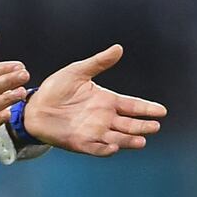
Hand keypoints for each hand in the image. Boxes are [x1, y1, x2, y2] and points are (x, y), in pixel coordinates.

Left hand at [23, 44, 166, 156]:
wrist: (35, 107)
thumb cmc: (56, 89)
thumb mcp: (78, 71)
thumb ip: (99, 62)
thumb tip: (119, 48)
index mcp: (106, 100)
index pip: (132, 105)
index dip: (146, 108)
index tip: (162, 110)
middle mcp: (104, 118)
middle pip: (129, 124)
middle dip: (143, 125)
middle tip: (155, 125)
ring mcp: (94, 132)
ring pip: (118, 138)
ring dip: (130, 140)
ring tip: (142, 139)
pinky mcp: (82, 143)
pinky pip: (97, 148)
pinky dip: (106, 148)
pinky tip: (114, 146)